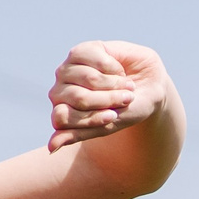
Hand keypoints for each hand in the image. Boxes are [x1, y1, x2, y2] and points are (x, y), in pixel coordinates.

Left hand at [46, 41, 169, 152]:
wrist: (148, 88)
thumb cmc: (126, 111)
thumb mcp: (107, 125)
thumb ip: (79, 134)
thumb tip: (50, 147)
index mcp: (61, 113)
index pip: (62, 118)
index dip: (92, 118)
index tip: (113, 117)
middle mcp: (59, 91)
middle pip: (79, 98)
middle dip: (108, 100)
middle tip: (125, 100)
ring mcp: (67, 69)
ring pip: (89, 79)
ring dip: (114, 84)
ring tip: (125, 87)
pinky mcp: (82, 51)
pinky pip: (98, 61)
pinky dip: (115, 69)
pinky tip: (118, 71)